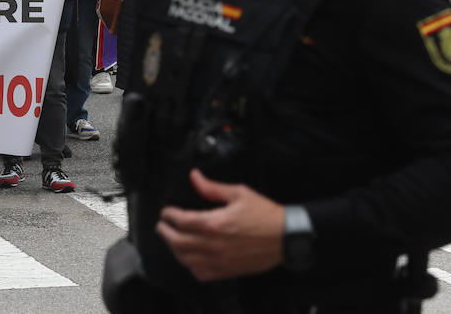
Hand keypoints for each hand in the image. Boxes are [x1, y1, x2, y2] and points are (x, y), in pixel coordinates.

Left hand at [156, 169, 284, 281]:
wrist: (288, 237)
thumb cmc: (266, 215)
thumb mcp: (239, 193)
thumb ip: (212, 188)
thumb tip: (194, 177)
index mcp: (215, 223)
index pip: (181, 221)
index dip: (169, 215)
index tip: (166, 212)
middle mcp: (214, 244)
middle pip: (177, 241)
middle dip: (165, 231)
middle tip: (162, 225)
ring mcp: (220, 260)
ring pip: (186, 259)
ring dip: (175, 249)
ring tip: (173, 240)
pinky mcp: (228, 271)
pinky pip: (202, 274)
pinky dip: (191, 266)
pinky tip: (190, 258)